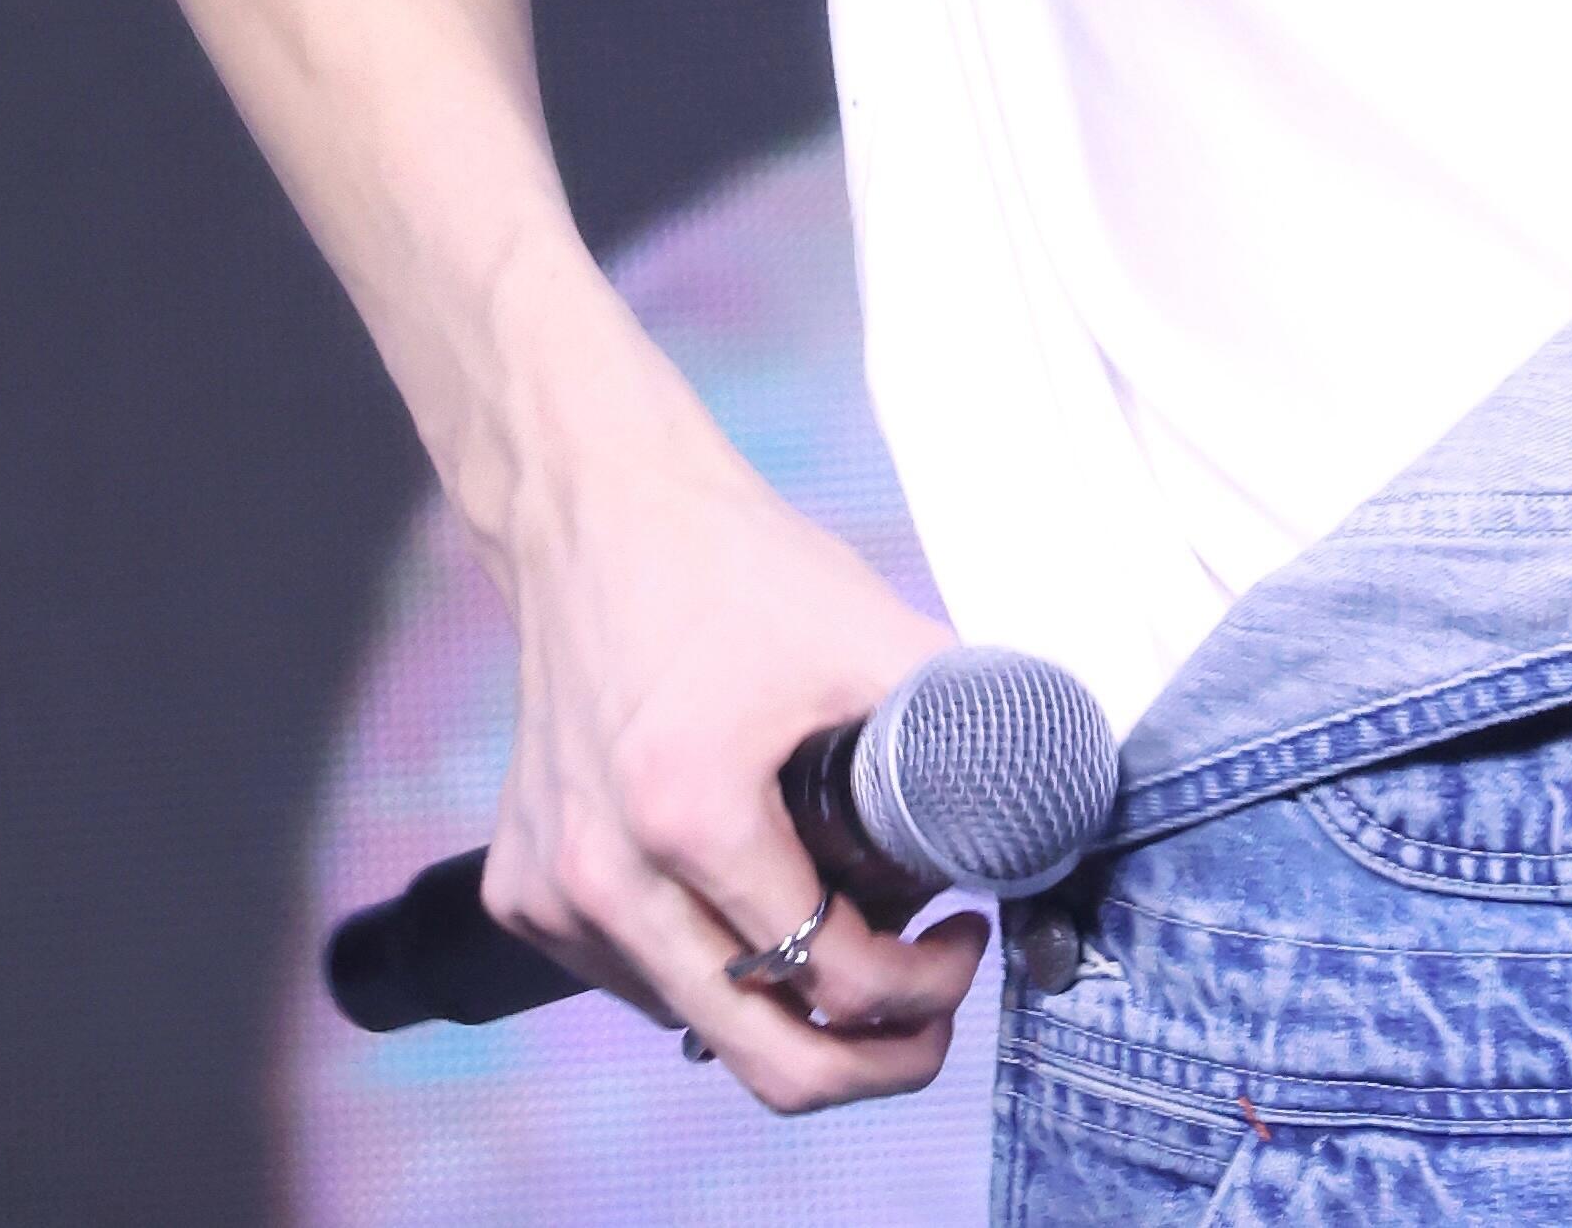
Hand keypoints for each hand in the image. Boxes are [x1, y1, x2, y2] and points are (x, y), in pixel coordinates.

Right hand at [476, 360, 988, 1112]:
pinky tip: (761, 908)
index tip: (964, 936)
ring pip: (695, 1024)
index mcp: (688, 812)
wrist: (598, 512)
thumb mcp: (865, 630)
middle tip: (931, 1018)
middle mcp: (603, 873)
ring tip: (856, 937)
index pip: (828, 975)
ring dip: (784, 1010)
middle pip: (758, 1053)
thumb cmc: (728, 564)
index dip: (923, 986)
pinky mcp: (522, 893)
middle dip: (870, 1060)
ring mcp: (551, 894)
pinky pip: (635, 981)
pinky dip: (707, 972)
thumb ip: (964, 710)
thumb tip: (1049, 777)